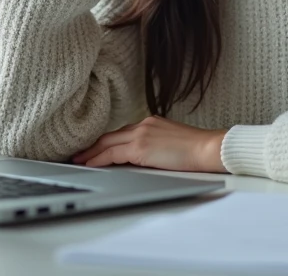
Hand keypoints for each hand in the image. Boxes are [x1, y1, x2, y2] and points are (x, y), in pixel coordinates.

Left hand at [72, 116, 227, 172]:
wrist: (208, 148)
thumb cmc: (197, 149)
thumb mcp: (172, 142)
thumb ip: (155, 145)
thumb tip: (144, 158)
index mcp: (151, 122)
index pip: (123, 132)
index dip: (107, 141)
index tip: (96, 147)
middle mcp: (144, 124)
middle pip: (111, 135)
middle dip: (94, 145)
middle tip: (79, 153)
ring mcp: (141, 134)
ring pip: (108, 143)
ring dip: (92, 152)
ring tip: (80, 160)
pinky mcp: (140, 147)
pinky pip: (112, 153)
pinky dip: (99, 158)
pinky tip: (91, 164)